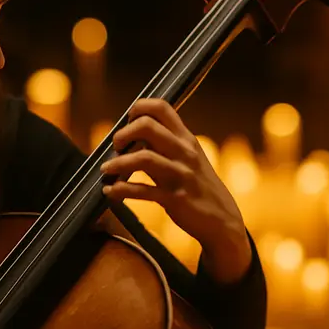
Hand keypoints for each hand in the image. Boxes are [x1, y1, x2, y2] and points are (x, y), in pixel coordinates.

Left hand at [99, 98, 251, 282]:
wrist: (223, 221)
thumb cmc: (199, 187)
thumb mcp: (188, 160)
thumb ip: (164, 146)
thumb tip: (131, 136)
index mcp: (186, 139)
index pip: (162, 108)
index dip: (138, 108)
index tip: (127, 121)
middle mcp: (184, 152)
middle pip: (147, 126)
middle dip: (123, 134)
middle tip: (115, 146)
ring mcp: (181, 175)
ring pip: (143, 158)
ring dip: (117, 163)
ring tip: (106, 169)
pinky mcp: (175, 199)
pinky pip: (142, 191)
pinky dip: (121, 190)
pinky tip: (110, 192)